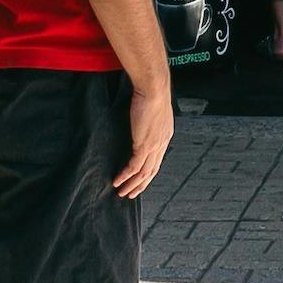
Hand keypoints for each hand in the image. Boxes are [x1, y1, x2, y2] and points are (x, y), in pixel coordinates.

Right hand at [114, 82, 173, 198]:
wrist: (153, 89)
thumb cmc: (151, 93)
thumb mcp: (153, 110)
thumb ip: (149, 120)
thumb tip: (141, 122)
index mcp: (165, 136)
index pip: (157, 160)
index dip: (148, 173)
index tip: (140, 181)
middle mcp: (162, 144)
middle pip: (152, 171)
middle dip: (140, 185)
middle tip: (130, 194)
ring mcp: (154, 146)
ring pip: (143, 173)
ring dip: (131, 185)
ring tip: (122, 192)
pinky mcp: (144, 145)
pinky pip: (134, 166)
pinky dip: (125, 176)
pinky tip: (117, 181)